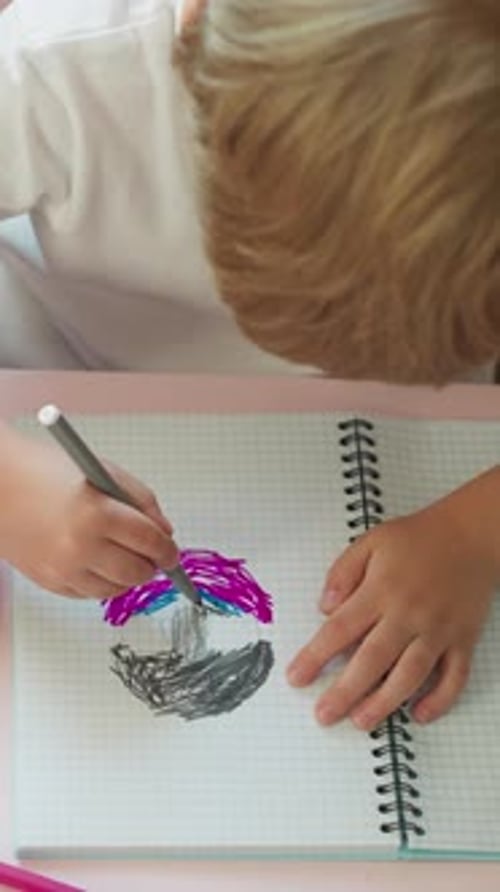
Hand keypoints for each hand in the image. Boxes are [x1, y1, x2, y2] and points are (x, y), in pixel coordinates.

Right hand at [0, 435, 176, 598]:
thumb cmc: (46, 470)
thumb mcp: (103, 472)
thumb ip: (141, 501)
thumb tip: (165, 533)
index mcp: (98, 513)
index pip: (151, 543)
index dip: (168, 550)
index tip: (172, 551)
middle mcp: (80, 546)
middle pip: (137, 572)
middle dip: (152, 565)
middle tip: (153, 555)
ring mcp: (62, 568)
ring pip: (114, 590)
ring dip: (127, 576)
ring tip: (125, 556)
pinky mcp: (48, 581)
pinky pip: (88, 594)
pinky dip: (101, 582)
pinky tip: (98, 561)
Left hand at [287, 480, 498, 729]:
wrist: (472, 535)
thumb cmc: (419, 539)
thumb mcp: (371, 542)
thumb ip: (343, 573)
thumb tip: (324, 607)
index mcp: (382, 590)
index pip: (341, 629)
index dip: (316, 656)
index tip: (297, 677)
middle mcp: (410, 614)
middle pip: (373, 660)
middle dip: (345, 691)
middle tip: (324, 715)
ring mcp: (438, 630)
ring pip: (411, 675)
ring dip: (385, 702)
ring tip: (361, 721)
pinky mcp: (463, 639)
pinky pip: (454, 677)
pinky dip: (439, 700)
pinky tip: (419, 714)